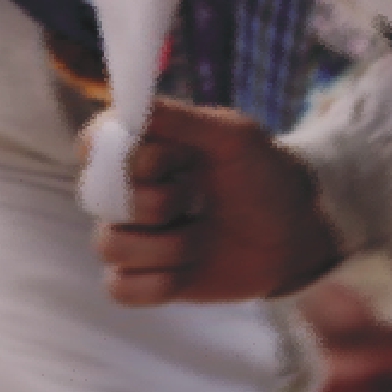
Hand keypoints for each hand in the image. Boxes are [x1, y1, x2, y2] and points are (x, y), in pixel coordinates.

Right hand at [95, 98, 340, 307]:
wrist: (296, 235)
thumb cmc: (266, 177)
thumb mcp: (234, 136)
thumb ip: (179, 118)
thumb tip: (128, 104)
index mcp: (147, 147)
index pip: (95, 142)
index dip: (117, 155)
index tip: (161, 160)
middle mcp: (132, 189)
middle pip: (95, 197)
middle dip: (153, 202)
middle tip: (193, 197)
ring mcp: (138, 235)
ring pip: (109, 245)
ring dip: (164, 246)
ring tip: (202, 237)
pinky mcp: (147, 277)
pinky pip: (120, 288)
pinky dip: (156, 283)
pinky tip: (189, 270)